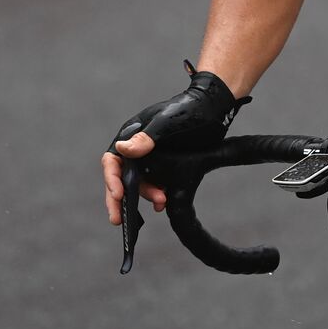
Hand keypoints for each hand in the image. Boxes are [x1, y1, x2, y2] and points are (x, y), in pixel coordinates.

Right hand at [103, 66, 247, 225]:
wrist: (215, 108)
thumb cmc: (190, 110)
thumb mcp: (168, 124)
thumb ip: (146, 138)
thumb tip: (121, 149)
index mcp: (131, 135)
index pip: (112, 161)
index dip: (112, 179)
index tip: (118, 194)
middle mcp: (137, 148)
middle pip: (122, 177)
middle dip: (121, 198)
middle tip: (118, 220)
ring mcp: (152, 157)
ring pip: (141, 182)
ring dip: (147, 194)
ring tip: (161, 202)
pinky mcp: (166, 164)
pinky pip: (156, 182)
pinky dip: (158, 193)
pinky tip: (164, 202)